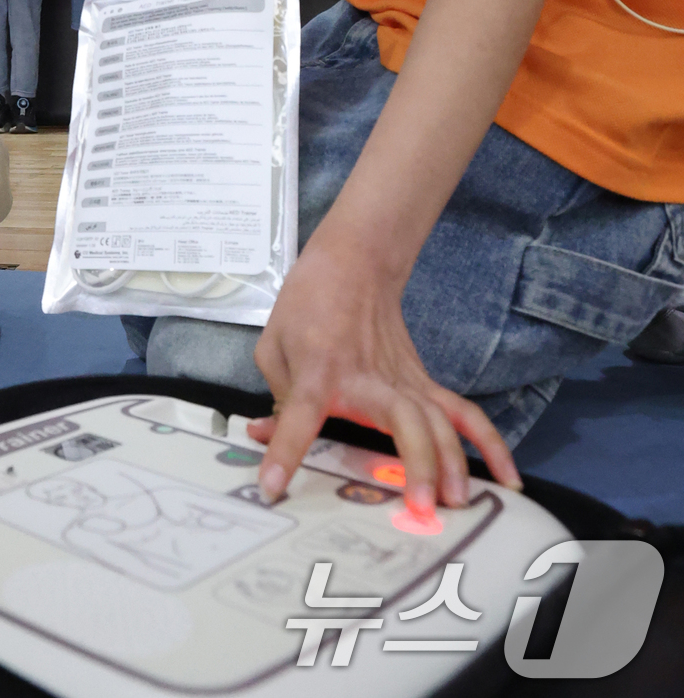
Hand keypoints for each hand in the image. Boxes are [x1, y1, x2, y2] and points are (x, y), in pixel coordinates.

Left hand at [246, 236, 520, 512]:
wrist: (353, 265)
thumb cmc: (309, 303)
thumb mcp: (273, 346)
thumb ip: (275, 399)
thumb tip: (266, 438)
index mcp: (318, 369)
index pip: (300, 413)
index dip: (286, 450)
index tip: (274, 486)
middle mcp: (367, 379)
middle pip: (402, 419)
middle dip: (416, 463)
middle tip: (420, 508)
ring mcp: (403, 381)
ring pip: (438, 421)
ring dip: (451, 463)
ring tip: (456, 504)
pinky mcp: (423, 382)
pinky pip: (463, 415)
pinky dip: (490, 445)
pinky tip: (507, 477)